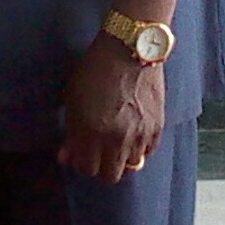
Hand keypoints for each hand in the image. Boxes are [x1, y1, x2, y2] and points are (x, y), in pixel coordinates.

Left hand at [57, 32, 164, 183]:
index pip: (87, 169)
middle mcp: (117, 140)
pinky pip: (148, 152)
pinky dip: (139, 148)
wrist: (130, 49)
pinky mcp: (158, 128)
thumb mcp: (73, 98)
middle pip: (110, 175)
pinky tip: (132, 133)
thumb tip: (66, 157)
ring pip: (131, 167)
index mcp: (92, 132)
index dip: (81, 162)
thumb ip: (71, 131)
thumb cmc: (94, 69)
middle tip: (97, 151)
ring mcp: (140, 136)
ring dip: (121, 158)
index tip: (80, 151)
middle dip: (101, 166)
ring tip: (115, 139)